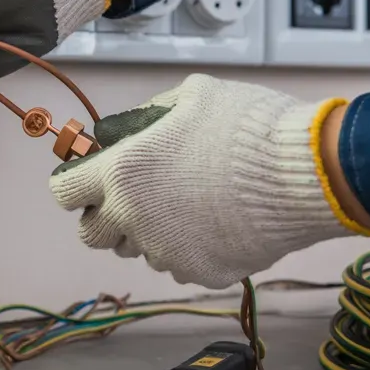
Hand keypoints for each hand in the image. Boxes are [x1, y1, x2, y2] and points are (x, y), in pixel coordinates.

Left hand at [49, 75, 369, 288]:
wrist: (304, 172)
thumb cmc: (246, 127)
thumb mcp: (189, 96)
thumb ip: (146, 116)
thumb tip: (127, 129)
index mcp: (121, 174)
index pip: (65, 193)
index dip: (74, 183)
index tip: (88, 178)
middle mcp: (134, 218)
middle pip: (92, 234)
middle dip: (105, 216)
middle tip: (133, 197)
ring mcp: (166, 252)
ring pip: (136, 251)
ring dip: (147, 232)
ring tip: (186, 205)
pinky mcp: (199, 273)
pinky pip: (177, 264)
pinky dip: (188, 248)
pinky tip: (214, 222)